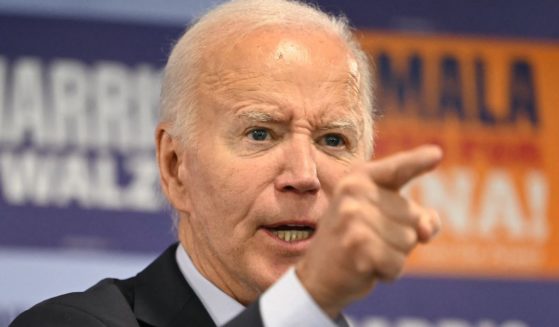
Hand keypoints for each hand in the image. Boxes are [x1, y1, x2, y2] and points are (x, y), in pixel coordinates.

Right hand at [296, 145, 442, 317]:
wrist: (317, 275)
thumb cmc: (355, 242)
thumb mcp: (382, 219)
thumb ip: (415, 216)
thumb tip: (427, 229)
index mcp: (359, 179)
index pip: (397, 169)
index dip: (417, 162)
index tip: (437, 154)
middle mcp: (354, 193)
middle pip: (414, 217)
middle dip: (401, 237)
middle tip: (369, 241)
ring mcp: (353, 218)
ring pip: (408, 241)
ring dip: (394, 255)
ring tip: (367, 253)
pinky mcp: (357, 246)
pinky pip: (397, 263)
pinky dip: (388, 273)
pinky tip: (365, 268)